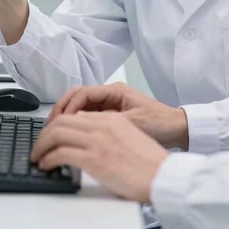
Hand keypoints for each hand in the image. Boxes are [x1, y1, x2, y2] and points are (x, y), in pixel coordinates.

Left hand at [31, 112, 168, 202]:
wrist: (163, 176)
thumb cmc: (151, 164)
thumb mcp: (129, 138)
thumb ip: (109, 134)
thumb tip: (90, 143)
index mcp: (112, 119)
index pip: (76, 116)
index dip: (59, 126)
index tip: (51, 137)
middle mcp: (102, 125)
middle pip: (62, 121)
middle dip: (45, 134)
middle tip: (39, 146)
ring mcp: (97, 140)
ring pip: (56, 134)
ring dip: (42, 146)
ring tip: (37, 157)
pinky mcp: (93, 158)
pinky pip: (60, 153)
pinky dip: (48, 159)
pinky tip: (45, 165)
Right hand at [49, 82, 188, 148]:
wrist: (177, 130)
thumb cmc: (160, 124)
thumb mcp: (133, 123)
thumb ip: (108, 122)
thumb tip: (83, 126)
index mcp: (115, 91)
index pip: (82, 94)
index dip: (67, 107)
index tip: (59, 122)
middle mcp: (110, 95)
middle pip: (77, 98)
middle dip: (62, 110)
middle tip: (50, 127)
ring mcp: (110, 105)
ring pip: (81, 108)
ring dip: (68, 118)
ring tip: (56, 133)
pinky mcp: (111, 117)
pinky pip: (89, 117)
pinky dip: (78, 125)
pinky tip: (72, 137)